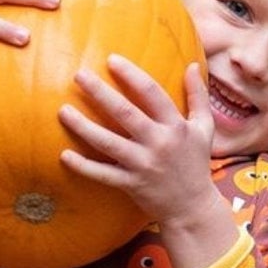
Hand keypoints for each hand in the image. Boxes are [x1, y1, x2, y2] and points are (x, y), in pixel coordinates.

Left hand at [60, 58, 245, 267]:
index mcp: (175, 126)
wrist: (192, 207)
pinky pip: (103, 175)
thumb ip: (198, 96)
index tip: (111, 59)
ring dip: (84, 127)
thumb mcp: (204, 128)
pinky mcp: (131, 185)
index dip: (131, 75)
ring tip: (63, 111)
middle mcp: (158, 143)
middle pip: (125, 113)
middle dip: (101, 92)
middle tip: (78, 74)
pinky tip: (64, 155)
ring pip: (108, 143)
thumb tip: (193, 64)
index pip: (151, 93)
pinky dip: (83, 166)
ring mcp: (143, 165)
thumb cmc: (195, 163)